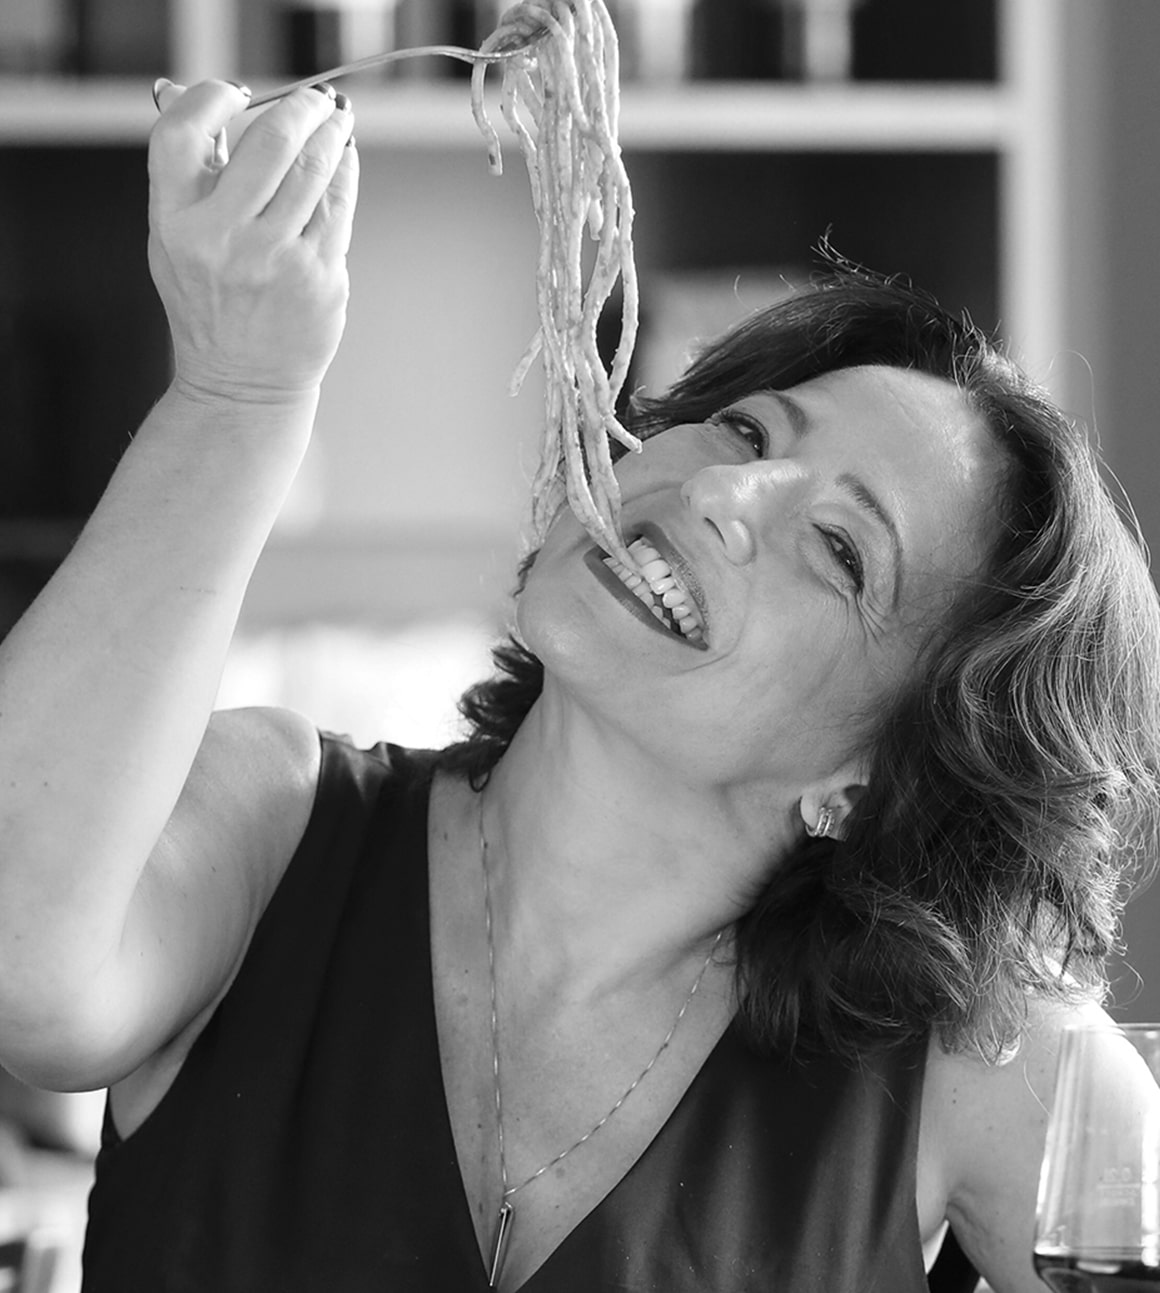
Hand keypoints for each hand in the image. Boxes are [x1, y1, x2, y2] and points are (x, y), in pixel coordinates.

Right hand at [147, 79, 357, 406]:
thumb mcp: (173, 243)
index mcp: (176, 224)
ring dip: (330, 134)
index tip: (237, 93)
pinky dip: (344, 174)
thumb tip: (200, 101)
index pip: (183, 132)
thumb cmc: (208, 306)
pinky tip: (343, 159)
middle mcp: (225, 239)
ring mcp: (278, 259)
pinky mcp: (320, 276)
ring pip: (314, 171)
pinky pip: (338, 207)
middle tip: (312, 100)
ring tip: (335, 120)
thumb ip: (186, 177)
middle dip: (298, 109)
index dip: (212, 98)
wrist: (242, 383)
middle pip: (268, 142)